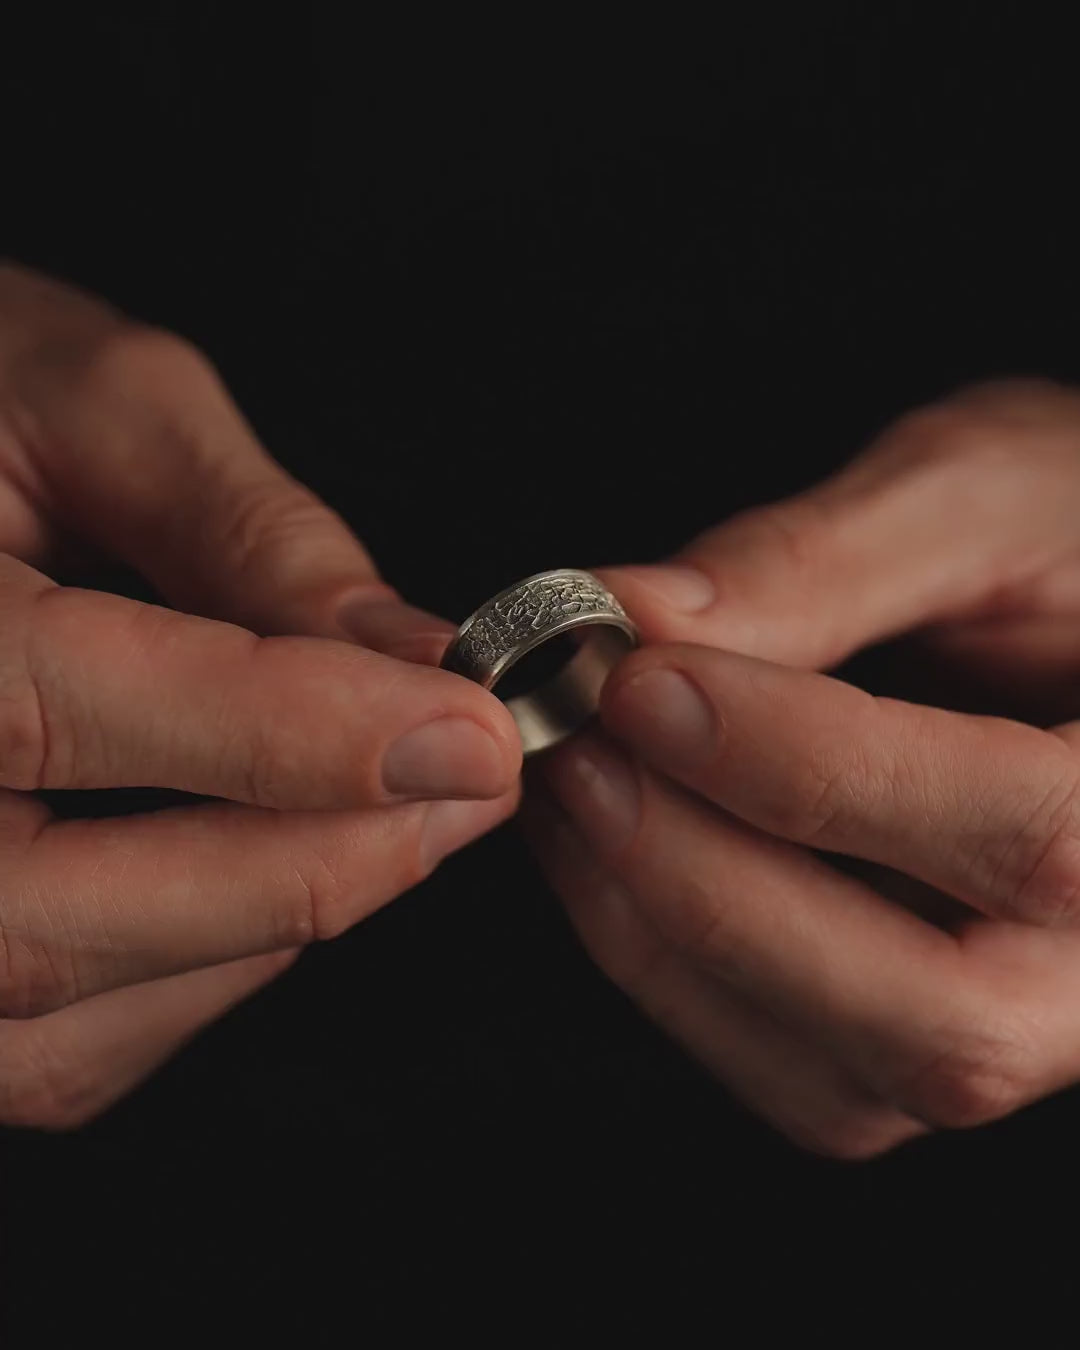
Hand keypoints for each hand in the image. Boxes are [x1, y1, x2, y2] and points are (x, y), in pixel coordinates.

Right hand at [0, 263, 520, 1127]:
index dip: (294, 736)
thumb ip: (247, 533)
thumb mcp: (86, 404)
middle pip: (56, 920)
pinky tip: (264, 862)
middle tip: (465, 786)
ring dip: (266, 924)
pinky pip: (68, 1048)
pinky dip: (202, 970)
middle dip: (306, 867)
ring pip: (72, 1018)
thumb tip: (412, 659)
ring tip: (383, 809)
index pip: (65, 709)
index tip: (470, 732)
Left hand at [526, 379, 1079, 1156]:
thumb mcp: (981, 495)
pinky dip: (670, 971)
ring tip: (573, 785)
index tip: (641, 681)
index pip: (1020, 831)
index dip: (806, 766)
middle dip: (715, 885)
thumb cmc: (1075, 530)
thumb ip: (821, 561)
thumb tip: (634, 619)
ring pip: (847, 1076)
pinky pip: (796, 1073)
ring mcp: (1030, 1024)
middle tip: (580, 753)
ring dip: (665, 934)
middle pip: (937, 1019)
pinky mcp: (930, 1037)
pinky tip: (605, 851)